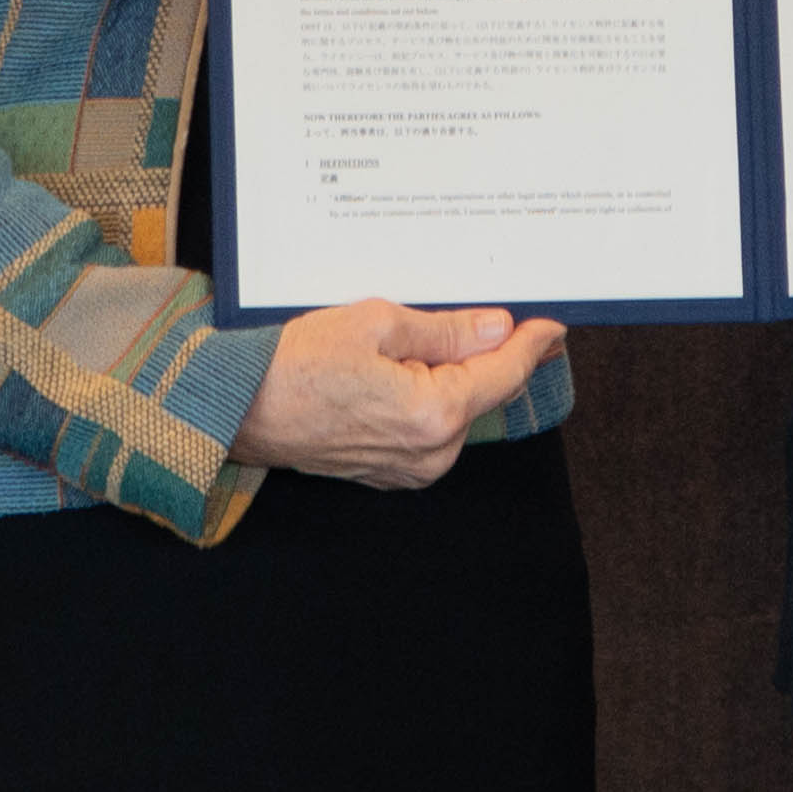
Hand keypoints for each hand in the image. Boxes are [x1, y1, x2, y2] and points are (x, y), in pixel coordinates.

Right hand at [227, 299, 567, 484]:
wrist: (240, 409)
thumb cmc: (296, 365)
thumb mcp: (377, 324)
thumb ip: (447, 330)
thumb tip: (496, 329)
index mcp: (435, 414)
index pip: (504, 373)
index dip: (532, 344)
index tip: (552, 327)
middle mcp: (431, 453)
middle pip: (480, 392)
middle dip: (479, 354)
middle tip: (469, 319)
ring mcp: (411, 469)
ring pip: (454, 410)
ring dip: (446, 376)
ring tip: (402, 346)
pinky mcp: (392, 473)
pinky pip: (428, 429)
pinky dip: (425, 399)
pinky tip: (394, 372)